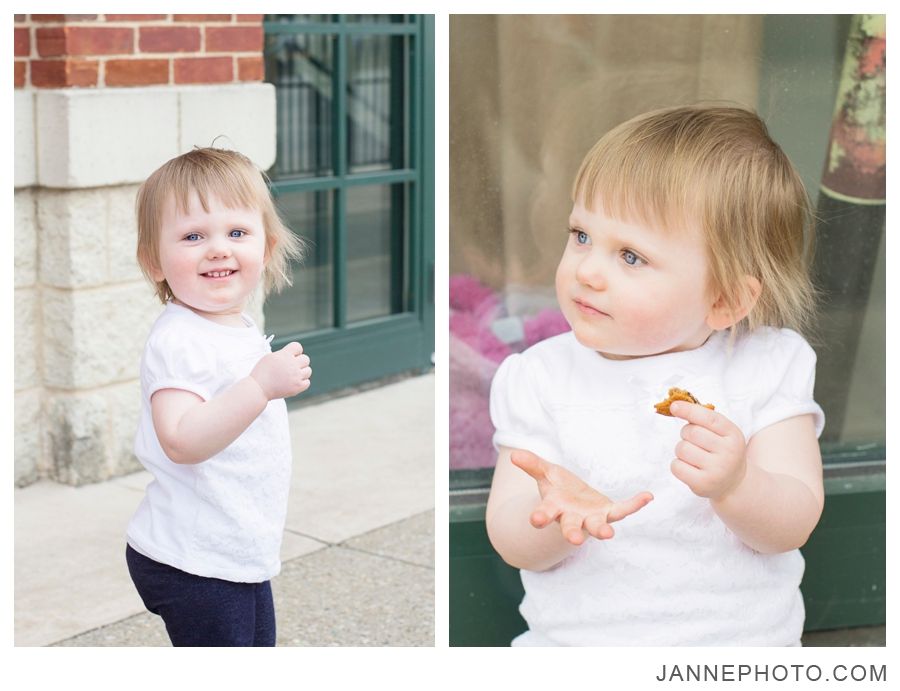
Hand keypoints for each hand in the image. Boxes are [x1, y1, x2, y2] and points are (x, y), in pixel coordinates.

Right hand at [249, 341, 311, 399]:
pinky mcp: (297, 387)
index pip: (298, 347)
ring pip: (308, 371)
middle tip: (291, 368)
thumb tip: (293, 354)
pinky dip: (302, 382)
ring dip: (302, 372)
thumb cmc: (262, 373)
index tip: (290, 356)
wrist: (258, 388)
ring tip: (292, 375)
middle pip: (306, 359)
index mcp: (285, 355)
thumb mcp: (270, 357)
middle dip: (299, 362)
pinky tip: (294, 382)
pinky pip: (307, 382)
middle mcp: (292, 364)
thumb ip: (283, 354)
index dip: (295, 351)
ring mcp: (296, 376)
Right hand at [511, 449, 652, 544]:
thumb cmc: (558, 488)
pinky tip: (647, 496)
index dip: (540, 516)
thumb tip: (515, 454)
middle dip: (571, 533)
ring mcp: (592, 518)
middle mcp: (572, 517)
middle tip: (573, 539)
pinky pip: (622, 510)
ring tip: (608, 534)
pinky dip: (634, 504)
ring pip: (596, 526)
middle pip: (571, 527)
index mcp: (554, 508)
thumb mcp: (545, 473)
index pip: (546, 512)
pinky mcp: (609, 513)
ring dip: (601, 530)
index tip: (535, 519)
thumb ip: (532, 465)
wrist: (575, 500)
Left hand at [669, 401, 746, 499]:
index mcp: (733, 435)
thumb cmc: (721, 451)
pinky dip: (677, 464)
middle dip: (686, 433)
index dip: (689, 410)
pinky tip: (689, 467)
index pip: (709, 418)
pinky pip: (676, 466)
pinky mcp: (703, 484)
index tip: (674, 406)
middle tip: (694, 441)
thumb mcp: (722, 433)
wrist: (733, 483)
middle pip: (691, 432)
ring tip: (694, 456)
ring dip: (681, 449)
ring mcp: (717, 470)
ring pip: (682, 448)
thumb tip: (675, 406)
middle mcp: (728, 452)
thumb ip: (704, 419)